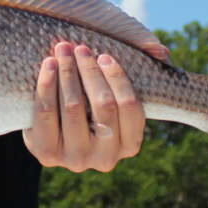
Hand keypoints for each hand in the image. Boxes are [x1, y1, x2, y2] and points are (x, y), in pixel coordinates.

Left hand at [23, 42, 145, 172]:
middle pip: (103, 105)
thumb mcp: (113, 89)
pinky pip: (46, 113)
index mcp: (130, 145)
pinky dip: (47, 84)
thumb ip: (138, 70)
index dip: (118, 77)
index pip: (130, 107)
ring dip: (68, 71)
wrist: (52, 124)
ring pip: (74, 106)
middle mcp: (106, 159)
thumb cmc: (89, 99)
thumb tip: (161, 52)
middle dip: (90, 70)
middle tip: (80, 48)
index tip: (104, 56)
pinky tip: (49, 63)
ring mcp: (76, 160)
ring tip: (63, 50)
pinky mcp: (47, 155)